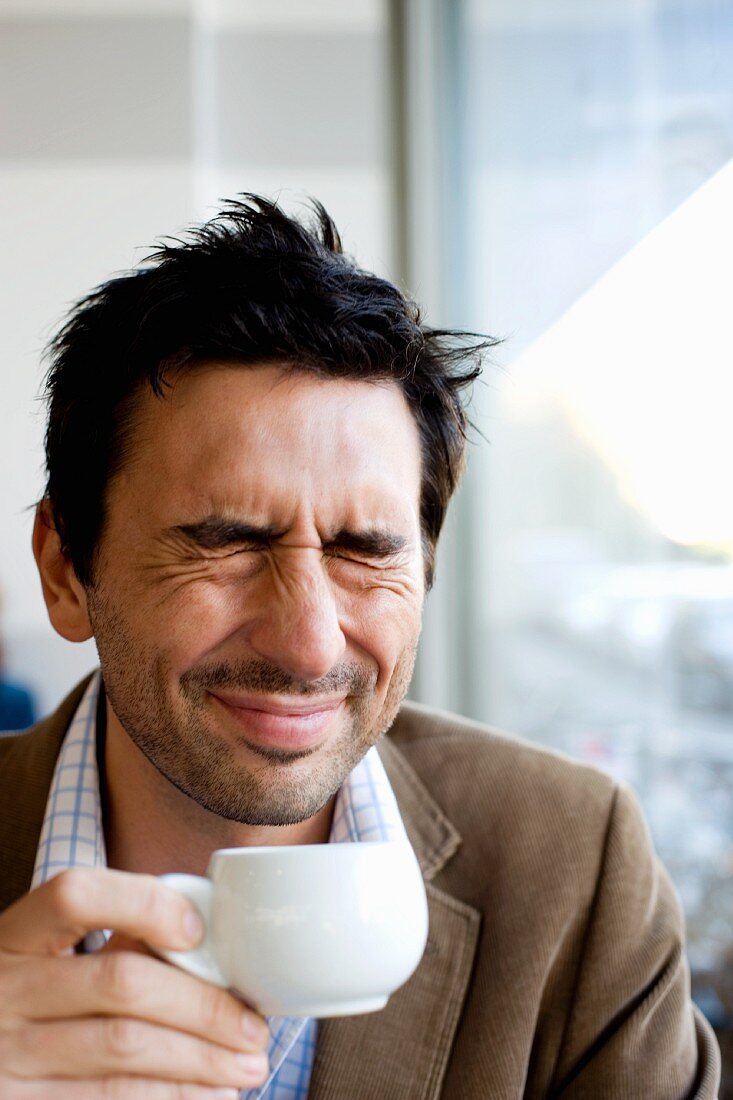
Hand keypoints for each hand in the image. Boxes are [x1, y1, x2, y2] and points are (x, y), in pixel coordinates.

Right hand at [0, 867, 269, 1098]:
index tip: (198, 931)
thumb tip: (217, 947)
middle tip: (253, 1027)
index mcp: (17, 935)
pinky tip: (208, 1095)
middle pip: (121, 982)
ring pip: (123, 1048)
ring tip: (248, 1067)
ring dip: (200, 1059)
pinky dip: (169, 1097)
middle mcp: (5, 989)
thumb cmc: (38, 999)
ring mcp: (7, 1053)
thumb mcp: (54, 959)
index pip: (77, 894)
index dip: (144, 904)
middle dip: (203, 1006)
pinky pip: (106, 1098)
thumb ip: (117, 941)